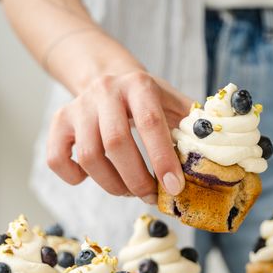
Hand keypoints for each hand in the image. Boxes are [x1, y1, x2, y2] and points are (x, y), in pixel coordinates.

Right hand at [46, 71, 189, 203]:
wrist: (106, 77)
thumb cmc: (147, 100)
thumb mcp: (173, 102)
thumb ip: (192, 125)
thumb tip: (214, 155)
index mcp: (139, 84)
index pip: (150, 123)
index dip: (162, 158)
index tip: (174, 188)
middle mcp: (105, 91)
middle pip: (116, 143)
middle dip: (136, 179)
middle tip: (149, 196)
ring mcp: (77, 107)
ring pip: (88, 157)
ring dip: (112, 184)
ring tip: (128, 189)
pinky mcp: (58, 123)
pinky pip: (57, 160)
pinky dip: (75, 178)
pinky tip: (95, 177)